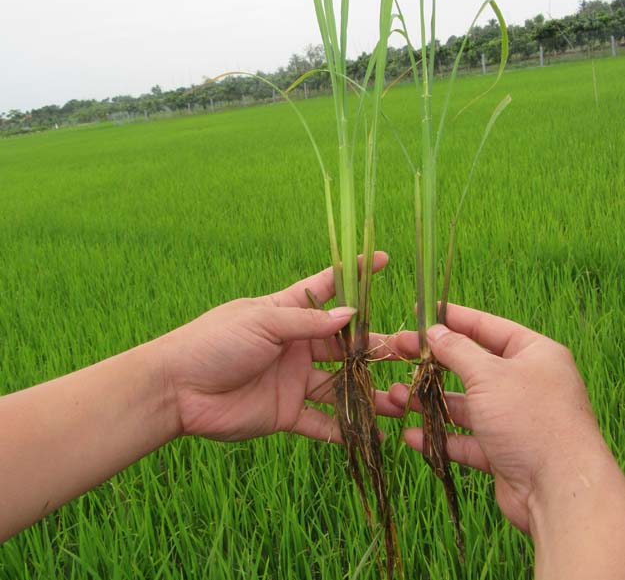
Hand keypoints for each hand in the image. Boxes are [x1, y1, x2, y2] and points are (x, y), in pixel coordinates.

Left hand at [161, 252, 404, 443]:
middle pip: (344, 344)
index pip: (328, 288)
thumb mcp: (262, 321)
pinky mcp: (285, 413)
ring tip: (398, 399)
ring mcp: (292, 380)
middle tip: (410, 352)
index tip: (384, 259)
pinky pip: (320, 423)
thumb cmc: (214, 341)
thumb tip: (353, 314)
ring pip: (339, 385)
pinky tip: (369, 437)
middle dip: (375, 346)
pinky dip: (343, 430)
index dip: (355, 275)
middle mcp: (295, 345)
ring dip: (367, 392)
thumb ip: (307, 322)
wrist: (177, 388)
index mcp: (287, 313)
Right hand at [389, 304, 610, 532]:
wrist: (560, 491)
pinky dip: (441, 437)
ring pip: (466, 405)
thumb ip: (457, 350)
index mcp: (533, 354)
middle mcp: (526, 383)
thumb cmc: (529, 418)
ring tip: (396, 397)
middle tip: (397, 353)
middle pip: (472, 366)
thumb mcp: (488, 374)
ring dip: (431, 401)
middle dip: (433, 363)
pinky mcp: (505, 453)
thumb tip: (435, 331)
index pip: (487, 326)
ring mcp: (515, 419)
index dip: (453, 318)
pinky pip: (467, 439)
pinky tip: (412, 436)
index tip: (420, 312)